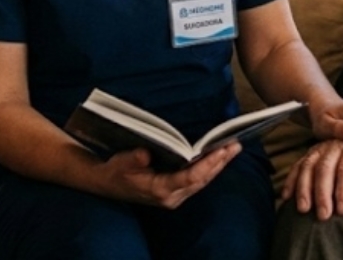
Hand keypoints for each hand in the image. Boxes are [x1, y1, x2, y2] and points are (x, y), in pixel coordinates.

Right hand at [101, 142, 241, 208]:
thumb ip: (133, 159)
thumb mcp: (121, 163)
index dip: (207, 164)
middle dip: (220, 162)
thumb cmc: (116, 171)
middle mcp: (171, 197)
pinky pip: (198, 181)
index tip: (221, 150)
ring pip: (202, 181)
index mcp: (159, 190)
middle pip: (202, 180)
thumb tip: (145, 153)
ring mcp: (175, 196)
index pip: (190, 177)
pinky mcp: (176, 192)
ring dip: (218, 165)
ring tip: (233, 149)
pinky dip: (210, 168)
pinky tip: (219, 158)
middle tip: (235, 145)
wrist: (108, 184)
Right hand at [281, 137, 342, 219]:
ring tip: (303, 210)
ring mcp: (322, 148)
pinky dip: (291, 180)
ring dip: (304, 188)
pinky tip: (287, 197)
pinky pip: (298, 166)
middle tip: (323, 216)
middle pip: (325, 166)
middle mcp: (337, 144)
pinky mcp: (312, 154)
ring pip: (308, 165)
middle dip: (322, 192)